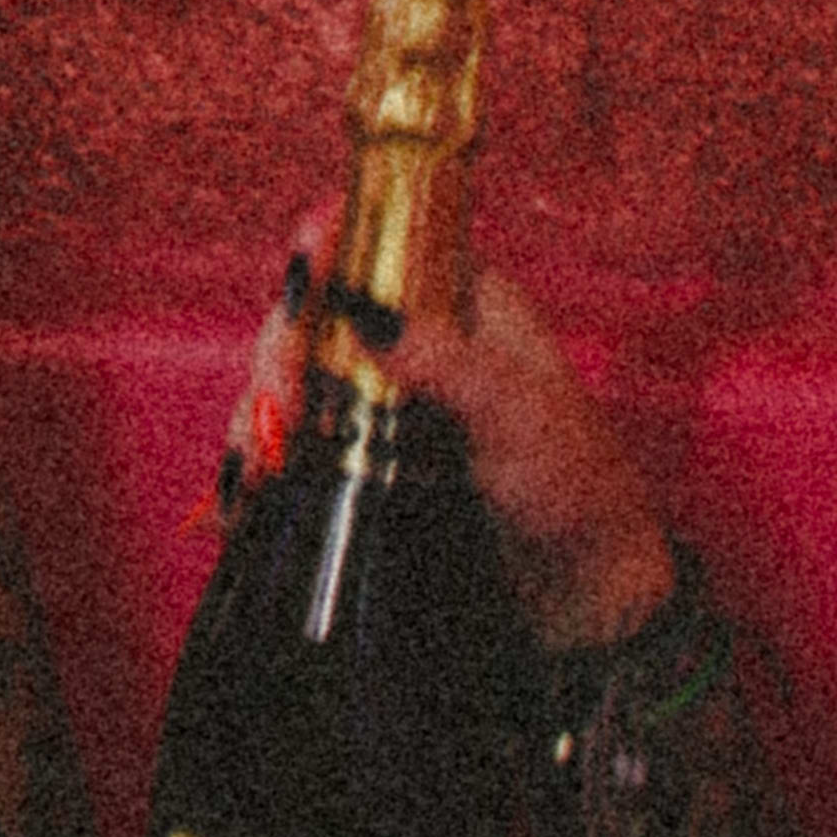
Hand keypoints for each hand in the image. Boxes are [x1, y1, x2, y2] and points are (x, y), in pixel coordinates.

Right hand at [228, 212, 676, 650]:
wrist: (587, 597)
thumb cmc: (577, 491)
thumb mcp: (519, 415)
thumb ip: (444, 360)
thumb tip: (360, 308)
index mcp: (462, 301)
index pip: (380, 239)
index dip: (329, 245)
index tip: (299, 279)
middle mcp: (414, 342)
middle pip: (315, 313)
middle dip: (283, 351)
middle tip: (284, 408)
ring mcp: (382, 406)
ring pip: (294, 380)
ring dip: (262, 413)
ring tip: (258, 468)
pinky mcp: (363, 468)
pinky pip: (294, 448)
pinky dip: (264, 465)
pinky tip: (249, 498)